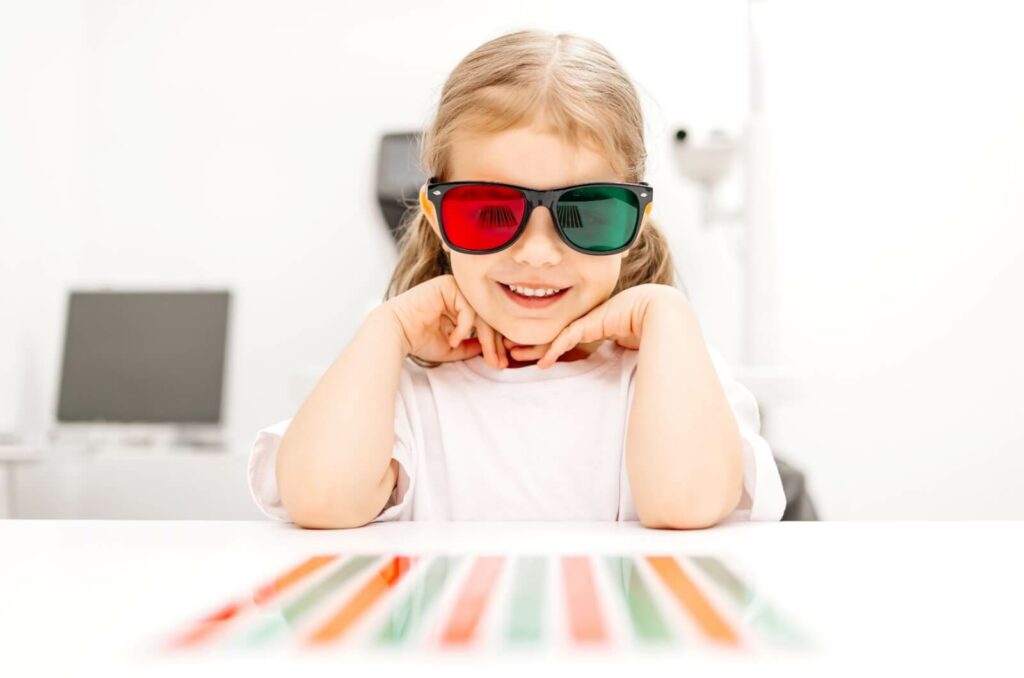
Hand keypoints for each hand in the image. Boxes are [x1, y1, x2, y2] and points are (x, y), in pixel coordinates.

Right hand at [383, 274, 509, 367]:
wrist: (394, 333)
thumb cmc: (418, 340)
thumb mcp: (453, 347)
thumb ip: (472, 346)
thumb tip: (491, 349)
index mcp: (459, 306)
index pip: (485, 322)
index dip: (494, 344)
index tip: (500, 363)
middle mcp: (458, 294)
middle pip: (487, 317)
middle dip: (495, 343)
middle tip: (499, 363)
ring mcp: (453, 287)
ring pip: (481, 313)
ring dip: (486, 339)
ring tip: (484, 357)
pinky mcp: (447, 285)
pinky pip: (467, 307)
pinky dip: (464, 326)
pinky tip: (453, 339)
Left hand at [503, 284, 688, 368]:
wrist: (662, 311)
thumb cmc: (652, 327)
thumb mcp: (627, 341)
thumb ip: (615, 349)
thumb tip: (615, 359)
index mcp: (596, 323)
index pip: (565, 335)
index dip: (548, 345)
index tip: (531, 354)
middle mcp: (588, 319)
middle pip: (553, 332)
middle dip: (530, 343)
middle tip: (509, 351)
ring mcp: (588, 319)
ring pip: (554, 335)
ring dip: (533, 347)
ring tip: (512, 355)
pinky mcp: (591, 323)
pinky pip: (567, 338)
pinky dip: (554, 351)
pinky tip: (543, 362)